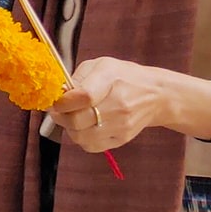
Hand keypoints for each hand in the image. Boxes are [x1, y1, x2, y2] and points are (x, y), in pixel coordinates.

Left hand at [49, 56, 170, 152]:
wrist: (156, 95)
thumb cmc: (123, 77)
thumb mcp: (100, 65)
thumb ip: (77, 78)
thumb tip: (58, 94)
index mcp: (111, 79)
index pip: (82, 96)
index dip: (62, 101)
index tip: (55, 100)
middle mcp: (118, 105)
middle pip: (77, 120)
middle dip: (60, 116)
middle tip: (58, 110)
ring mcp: (121, 125)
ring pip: (80, 137)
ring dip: (69, 128)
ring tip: (72, 117)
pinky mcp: (121, 139)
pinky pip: (90, 146)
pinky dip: (81, 138)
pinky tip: (85, 126)